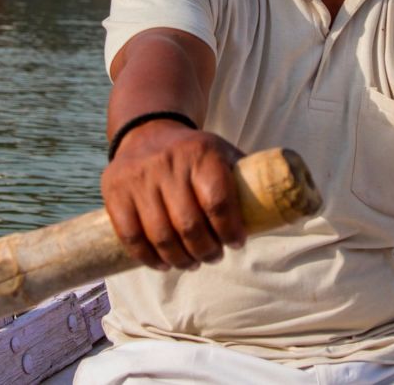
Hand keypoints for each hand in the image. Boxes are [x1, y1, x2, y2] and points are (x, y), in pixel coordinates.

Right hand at [101, 121, 245, 270]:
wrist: (148, 131)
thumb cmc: (194, 153)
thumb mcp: (222, 152)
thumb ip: (246, 177)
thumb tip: (278, 207)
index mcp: (201, 153)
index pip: (218, 202)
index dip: (230, 230)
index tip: (236, 243)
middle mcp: (168, 163)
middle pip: (189, 225)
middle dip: (206, 251)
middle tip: (213, 256)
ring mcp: (138, 178)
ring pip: (160, 235)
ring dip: (180, 259)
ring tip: (192, 263)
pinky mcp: (114, 191)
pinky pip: (130, 236)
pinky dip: (148, 258)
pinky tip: (163, 264)